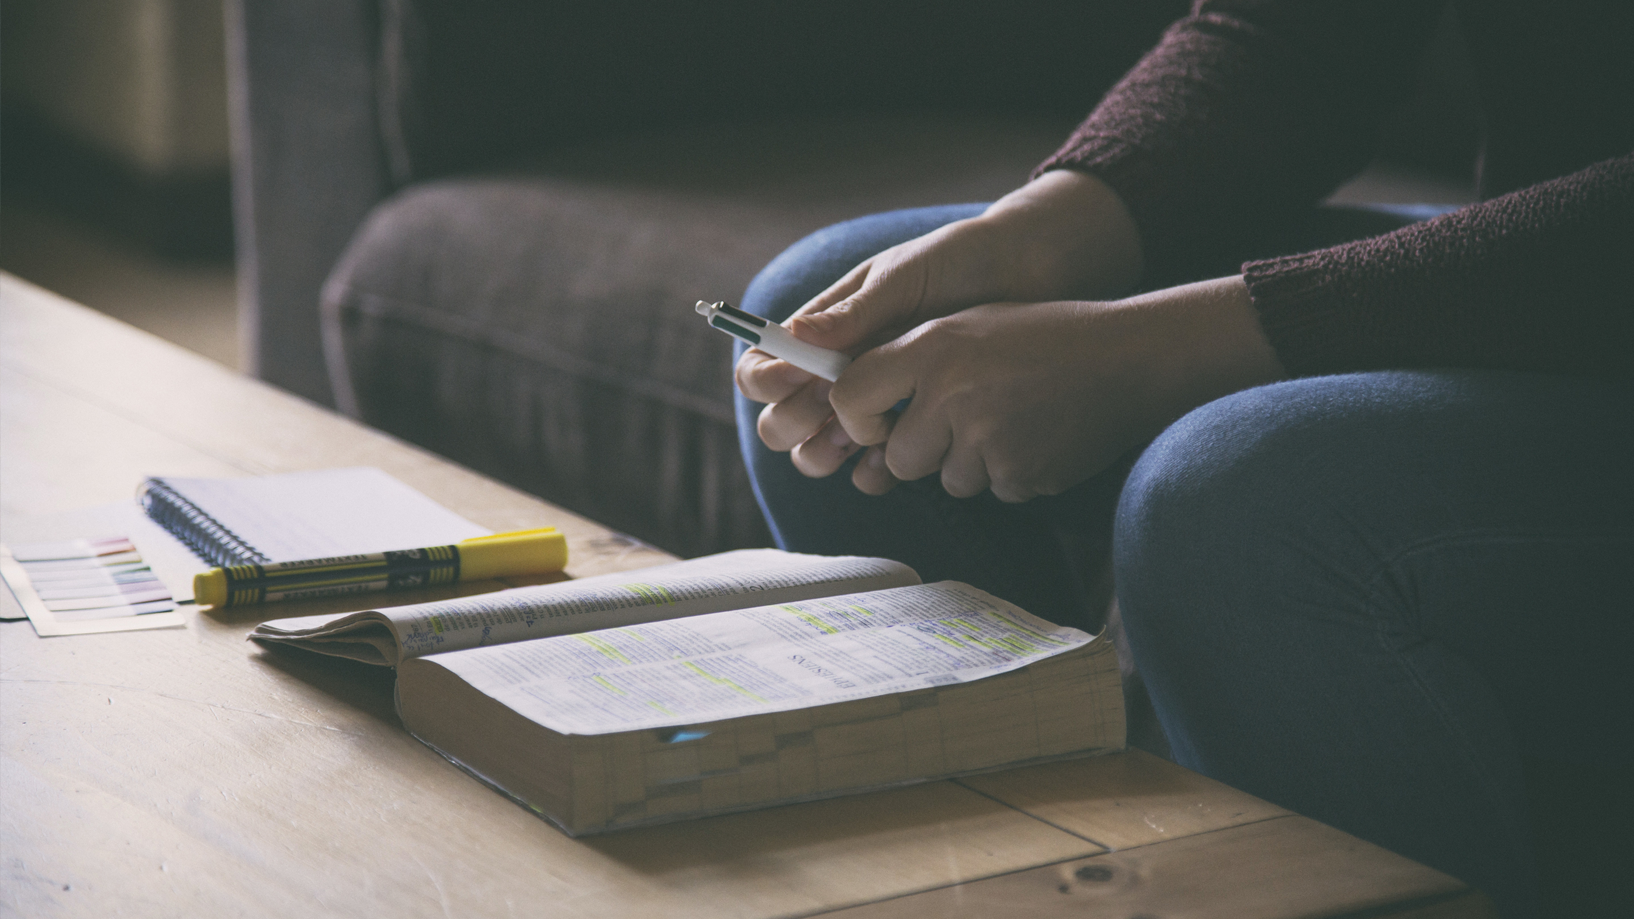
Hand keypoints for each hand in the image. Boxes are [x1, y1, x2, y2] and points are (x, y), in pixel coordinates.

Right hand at [737, 170, 1144, 477]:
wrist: (1034, 277)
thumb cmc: (965, 262)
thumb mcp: (907, 279)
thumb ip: (855, 313)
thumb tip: (793, 334)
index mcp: (828, 326)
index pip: (765, 364)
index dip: (765, 381)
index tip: (795, 381)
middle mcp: (843, 368)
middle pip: (784, 416)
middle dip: (794, 425)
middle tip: (832, 418)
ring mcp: (878, 400)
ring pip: (821, 449)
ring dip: (826, 456)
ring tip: (864, 444)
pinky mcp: (916, 425)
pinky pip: (876, 464)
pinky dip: (872, 473)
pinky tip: (891, 468)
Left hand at [829, 276, 1285, 500]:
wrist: (1129, 358)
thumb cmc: (1044, 337)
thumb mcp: (968, 326)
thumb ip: (910, 360)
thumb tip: (849, 408)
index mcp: (932, 346)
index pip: (850, 396)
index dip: (856, 418)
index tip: (876, 423)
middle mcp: (952, 393)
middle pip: (899, 457)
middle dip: (923, 450)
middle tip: (966, 419)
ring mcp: (986, 438)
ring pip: (948, 479)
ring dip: (972, 461)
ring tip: (1013, 416)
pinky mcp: (1020, 474)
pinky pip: (993, 490)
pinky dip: (1011, 471)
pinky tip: (1038, 434)